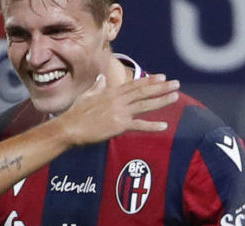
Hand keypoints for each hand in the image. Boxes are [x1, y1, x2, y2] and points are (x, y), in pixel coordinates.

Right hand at [59, 74, 179, 145]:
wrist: (69, 128)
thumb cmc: (74, 114)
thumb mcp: (85, 96)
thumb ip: (96, 86)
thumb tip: (101, 78)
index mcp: (110, 92)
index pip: (134, 85)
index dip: (149, 81)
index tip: (162, 77)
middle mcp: (117, 100)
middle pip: (143, 92)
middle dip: (161, 87)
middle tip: (176, 83)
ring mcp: (119, 112)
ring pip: (145, 105)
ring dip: (161, 100)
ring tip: (175, 96)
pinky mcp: (119, 126)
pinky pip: (139, 125)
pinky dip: (152, 126)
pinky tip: (164, 126)